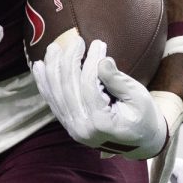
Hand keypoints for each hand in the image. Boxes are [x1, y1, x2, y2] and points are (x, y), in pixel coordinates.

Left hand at [31, 33, 173, 158]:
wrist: (140, 142)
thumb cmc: (144, 117)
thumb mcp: (139, 98)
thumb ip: (119, 81)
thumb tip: (102, 61)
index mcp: (101, 123)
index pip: (89, 86)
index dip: (91, 62)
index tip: (97, 43)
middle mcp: (82, 128)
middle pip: (69, 87)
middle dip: (70, 60)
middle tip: (76, 40)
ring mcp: (72, 128)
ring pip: (56, 93)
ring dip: (53, 68)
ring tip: (53, 48)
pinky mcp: (67, 124)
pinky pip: (52, 101)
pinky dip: (44, 82)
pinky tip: (39, 66)